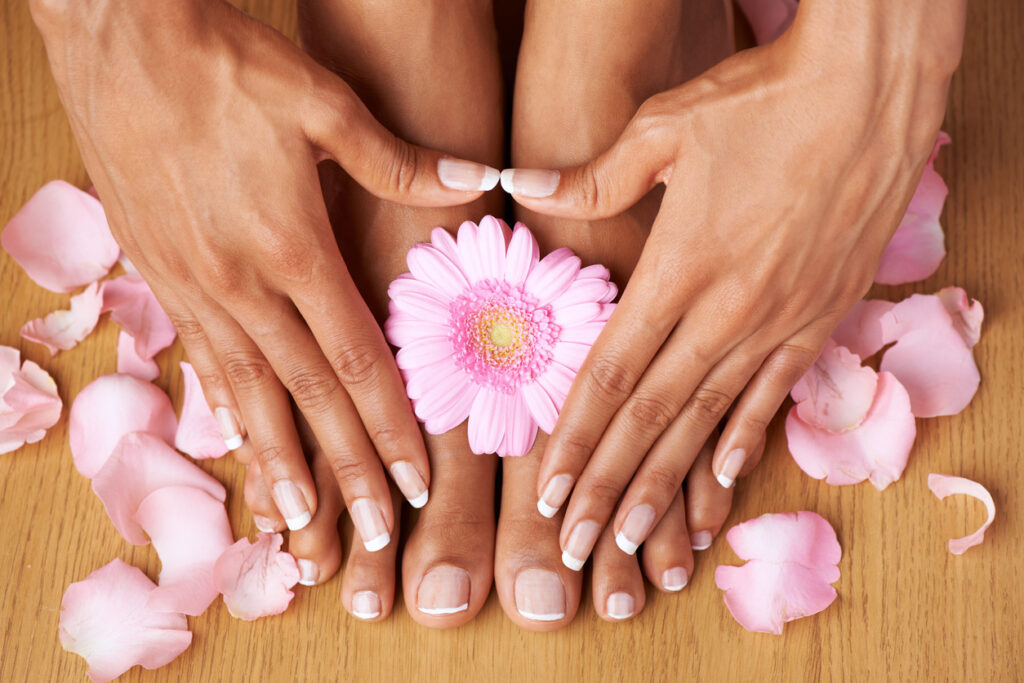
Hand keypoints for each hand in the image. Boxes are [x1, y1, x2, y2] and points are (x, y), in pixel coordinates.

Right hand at [31, 0, 498, 542]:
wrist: (116, 33)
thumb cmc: (224, 62)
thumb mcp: (322, 101)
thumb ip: (398, 161)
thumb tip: (475, 184)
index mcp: (291, 247)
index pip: (356, 364)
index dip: (392, 430)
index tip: (418, 484)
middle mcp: (241, 283)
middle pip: (307, 398)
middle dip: (347, 473)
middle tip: (374, 538)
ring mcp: (193, 285)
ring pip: (247, 395)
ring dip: (280, 465)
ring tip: (302, 528)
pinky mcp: (159, 274)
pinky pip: (203, 361)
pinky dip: (228, 413)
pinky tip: (244, 447)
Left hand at [504, 1, 964, 561]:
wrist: (876, 88)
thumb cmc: (764, 97)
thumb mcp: (664, 124)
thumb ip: (592, 176)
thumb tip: (522, 185)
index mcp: (677, 268)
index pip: (609, 377)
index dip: (574, 443)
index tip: (548, 497)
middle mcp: (725, 310)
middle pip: (651, 419)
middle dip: (608, 491)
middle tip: (575, 548)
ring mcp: (779, 321)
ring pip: (709, 422)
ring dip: (668, 488)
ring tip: (634, 544)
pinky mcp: (822, 318)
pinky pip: (774, 396)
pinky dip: (743, 444)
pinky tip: (720, 489)